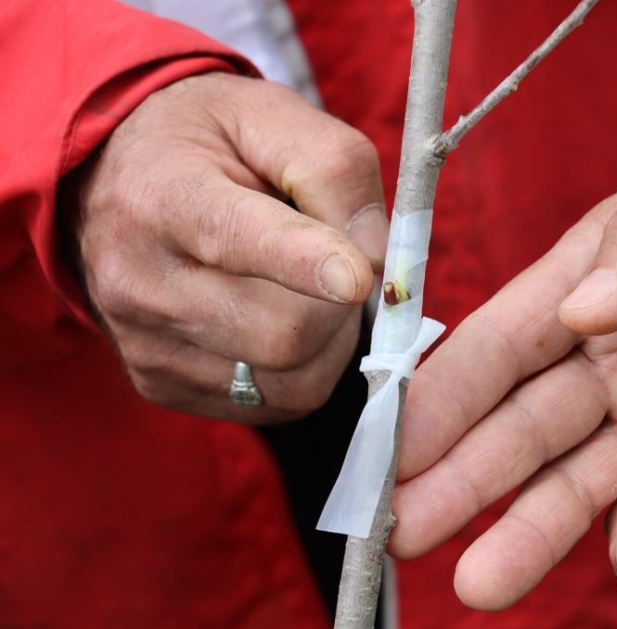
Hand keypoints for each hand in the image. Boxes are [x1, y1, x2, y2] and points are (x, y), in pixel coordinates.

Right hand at [77, 73, 387, 421]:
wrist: (122, 179)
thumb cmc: (210, 142)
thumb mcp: (274, 116)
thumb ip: (336, 169)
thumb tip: (374, 259)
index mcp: (162, 195)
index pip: (236, 240)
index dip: (306, 264)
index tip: (356, 280)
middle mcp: (139, 279)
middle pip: (281, 333)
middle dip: (338, 307)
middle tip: (340, 266)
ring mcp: (145, 344)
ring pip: (287, 380)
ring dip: (328, 342)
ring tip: (309, 292)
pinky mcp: (160, 385)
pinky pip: (273, 404)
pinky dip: (303, 369)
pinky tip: (284, 321)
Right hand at [390, 114, 616, 607]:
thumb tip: (584, 312)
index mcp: (593, 284)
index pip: (498, 347)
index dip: (441, 396)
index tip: (389, 444)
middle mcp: (613, 359)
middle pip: (519, 429)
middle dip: (458, 479)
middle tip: (400, 531)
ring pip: (579, 486)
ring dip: (529, 533)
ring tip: (479, 585)